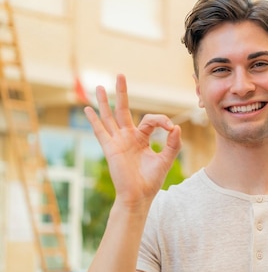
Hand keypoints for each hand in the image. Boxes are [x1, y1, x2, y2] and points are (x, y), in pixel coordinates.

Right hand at [84, 74, 181, 206]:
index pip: (151, 120)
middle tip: (120, 75)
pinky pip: (101, 131)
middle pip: (124, 110)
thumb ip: (173, 144)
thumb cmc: (151, 180)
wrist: (138, 196)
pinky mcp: (110, 148)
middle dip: (122, 93)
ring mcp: (117, 141)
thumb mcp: (166, 160)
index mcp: (142, 138)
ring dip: (105, 102)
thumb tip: (177, 127)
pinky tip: (87, 109)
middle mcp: (128, 137)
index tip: (170, 127)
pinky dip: (94, 120)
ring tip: (100, 86)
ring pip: (110, 117)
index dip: (162, 120)